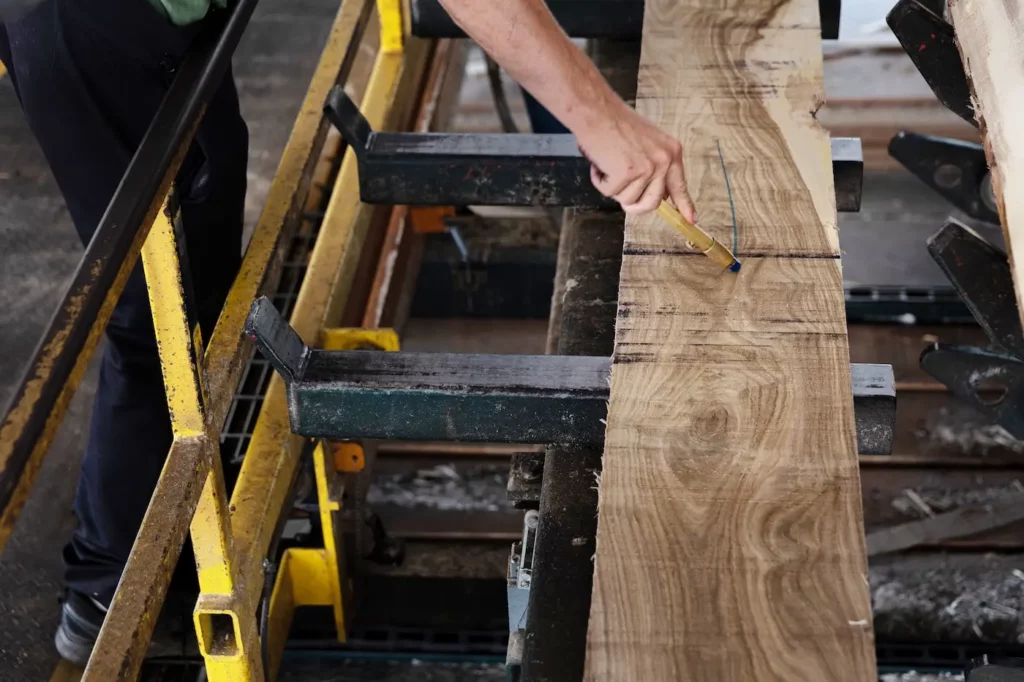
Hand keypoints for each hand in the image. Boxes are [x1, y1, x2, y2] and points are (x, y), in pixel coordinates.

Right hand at [576, 98, 695, 220]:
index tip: (690, 219)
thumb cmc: (615, 124)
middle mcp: (664, 161)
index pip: (679, 185)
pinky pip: (610, 192)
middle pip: (651, 203)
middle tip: (618, 187)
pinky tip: (600, 163)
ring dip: (613, 187)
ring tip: (608, 164)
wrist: (596, 111)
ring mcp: (647, 168)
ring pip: (628, 200)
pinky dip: (600, 181)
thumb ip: (656, 168)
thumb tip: (658, 196)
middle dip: (632, 203)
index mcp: (671, 152)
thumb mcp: (647, 144)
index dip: (684, 205)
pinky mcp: (627, 172)